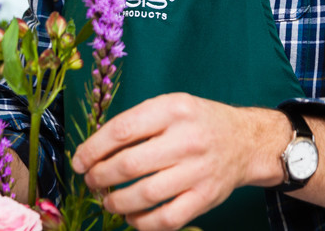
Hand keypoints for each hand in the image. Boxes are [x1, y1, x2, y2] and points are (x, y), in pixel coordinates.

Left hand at [70, 93, 281, 230]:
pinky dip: (142, 223)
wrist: (245, 140)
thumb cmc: (198, 122)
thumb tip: (94, 150)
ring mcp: (198, 171)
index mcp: (174, 109)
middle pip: (130, 164)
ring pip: (145, 195)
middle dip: (100, 177)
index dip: (93, 149)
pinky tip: (132, 218)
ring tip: (107, 201)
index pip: (122, 130)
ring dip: (116, 202)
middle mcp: (187, 139)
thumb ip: (137, 123)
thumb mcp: (171, 106)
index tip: (79, 161)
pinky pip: (167, 219)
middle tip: (91, 181)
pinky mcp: (206, 197)